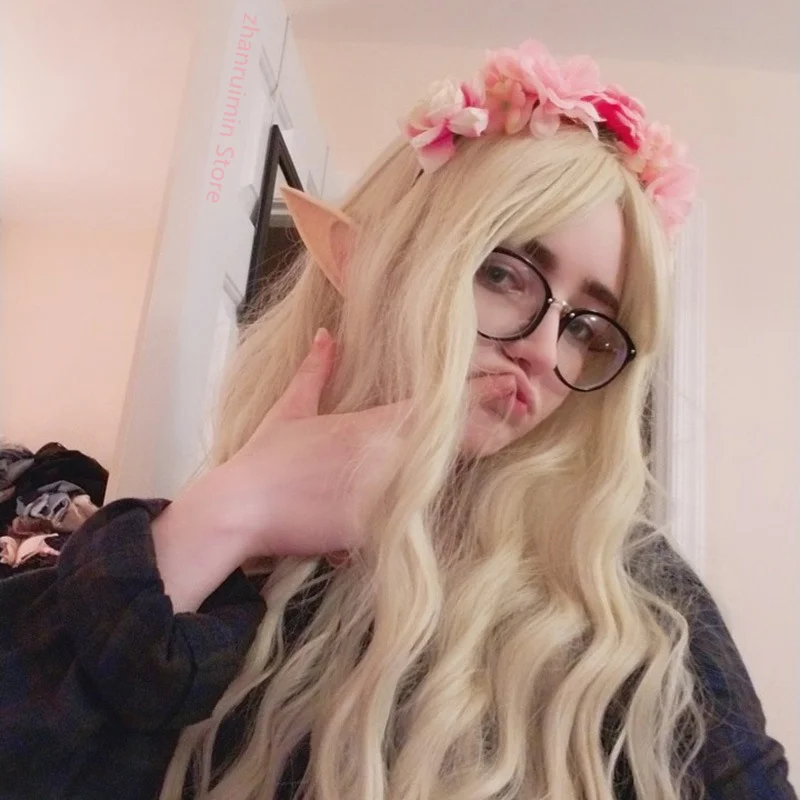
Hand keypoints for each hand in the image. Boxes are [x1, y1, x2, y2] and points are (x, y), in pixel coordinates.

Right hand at [152, 329, 514, 610]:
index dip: (479, 394)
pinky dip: (427, 505)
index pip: (438, 406)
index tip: (509, 384)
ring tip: (495, 437)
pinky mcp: (378, 531)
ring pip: (441, 478)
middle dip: (485, 426)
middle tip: (516, 408)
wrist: (241, 510)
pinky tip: (439, 495)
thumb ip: (314, 370)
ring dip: (461, 461)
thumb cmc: (266, 458)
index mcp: (372, 424)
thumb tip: (324, 335)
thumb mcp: (290, 408)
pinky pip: (416, 518)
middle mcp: (388, 457)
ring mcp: (387, 496)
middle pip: (454, 442)